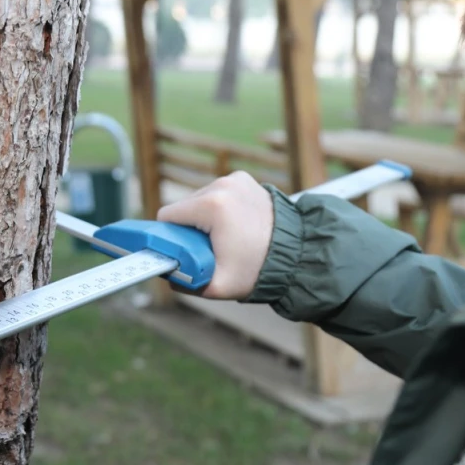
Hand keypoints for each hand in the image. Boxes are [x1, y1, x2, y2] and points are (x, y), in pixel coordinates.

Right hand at [156, 171, 274, 299]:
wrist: (298, 254)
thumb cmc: (258, 270)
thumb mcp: (216, 285)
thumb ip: (185, 282)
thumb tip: (166, 273)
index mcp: (212, 205)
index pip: (167, 216)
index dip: (171, 237)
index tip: (184, 251)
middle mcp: (222, 185)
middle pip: (183, 206)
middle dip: (189, 229)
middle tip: (207, 249)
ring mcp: (235, 179)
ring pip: (199, 199)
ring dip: (204, 218)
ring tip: (224, 238)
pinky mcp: (243, 179)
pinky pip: (217, 194)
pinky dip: (219, 209)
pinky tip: (233, 225)